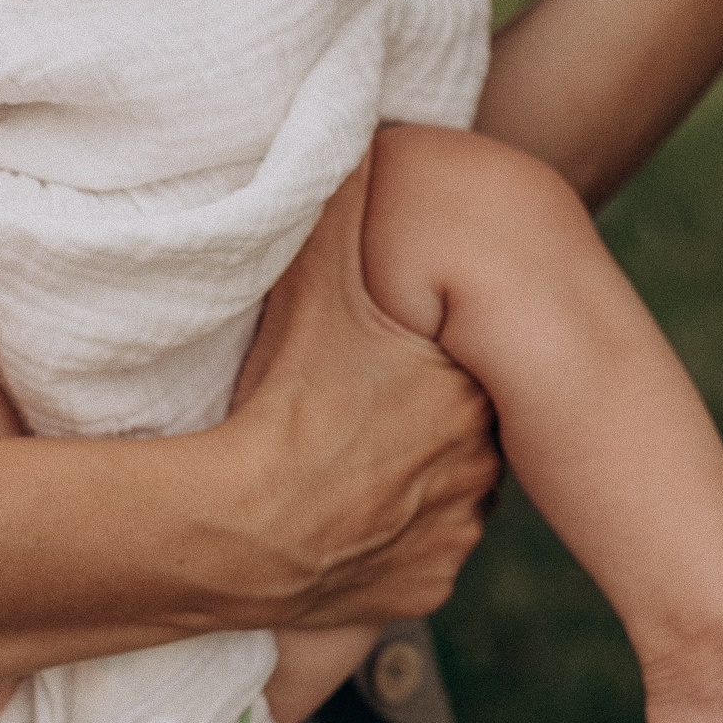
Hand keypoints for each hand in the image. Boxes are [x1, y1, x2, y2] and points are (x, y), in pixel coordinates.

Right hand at [214, 149, 500, 627]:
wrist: (240, 526)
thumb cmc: (283, 400)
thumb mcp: (314, 281)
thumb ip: (343, 203)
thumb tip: (361, 132)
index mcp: (470, 390)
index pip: (464, 363)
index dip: (419, 357)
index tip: (378, 358)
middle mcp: (481, 468)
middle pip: (456, 429)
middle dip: (419, 418)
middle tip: (358, 408)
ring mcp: (455, 536)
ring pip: (441, 495)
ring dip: (408, 482)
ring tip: (346, 464)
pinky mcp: (423, 590)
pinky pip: (416, 558)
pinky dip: (389, 543)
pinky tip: (345, 520)